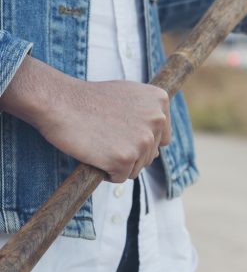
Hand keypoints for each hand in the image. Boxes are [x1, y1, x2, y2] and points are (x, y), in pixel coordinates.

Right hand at [0, 56, 170, 182]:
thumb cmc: (89, 98)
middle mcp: (157, 119)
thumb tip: (160, 138)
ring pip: (136, 168)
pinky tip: (94, 154)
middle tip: (105, 137)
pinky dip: (106, 172)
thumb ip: (147, 111)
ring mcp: (142, 140)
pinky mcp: (125, 158)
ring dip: (118, 163)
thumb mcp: (128, 94)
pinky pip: (119, 177)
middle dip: (129, 152)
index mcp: (160, 100)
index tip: (122, 133)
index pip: (162, 137)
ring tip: (99, 143)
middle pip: (150, 155)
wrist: (61, 102)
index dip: (141, 140)